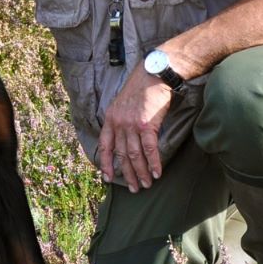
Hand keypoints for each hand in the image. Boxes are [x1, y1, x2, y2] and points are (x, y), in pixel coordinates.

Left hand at [97, 68, 172, 191]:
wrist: (153, 74)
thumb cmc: (141, 88)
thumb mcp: (122, 103)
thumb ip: (120, 120)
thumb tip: (124, 137)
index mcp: (110, 119)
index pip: (104, 146)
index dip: (105, 163)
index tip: (107, 177)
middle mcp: (119, 124)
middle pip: (121, 155)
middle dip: (127, 174)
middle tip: (134, 189)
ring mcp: (132, 125)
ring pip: (135, 156)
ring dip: (141, 173)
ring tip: (146, 184)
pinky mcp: (147, 125)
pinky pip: (150, 149)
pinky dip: (154, 163)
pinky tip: (157, 173)